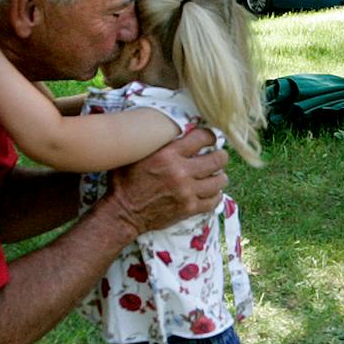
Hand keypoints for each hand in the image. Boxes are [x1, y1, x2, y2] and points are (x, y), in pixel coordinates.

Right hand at [107, 127, 225, 233]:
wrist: (123, 212)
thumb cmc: (125, 182)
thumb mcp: (136, 155)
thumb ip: (156, 143)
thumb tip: (172, 130)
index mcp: (168, 154)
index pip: (201, 138)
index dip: (210, 136)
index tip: (210, 138)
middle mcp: (180, 172)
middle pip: (216, 159)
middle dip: (220, 156)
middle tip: (219, 156)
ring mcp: (187, 192)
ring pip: (219, 181)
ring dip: (220, 176)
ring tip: (218, 175)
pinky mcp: (188, 208)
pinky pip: (213, 201)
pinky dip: (215, 195)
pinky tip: (212, 192)